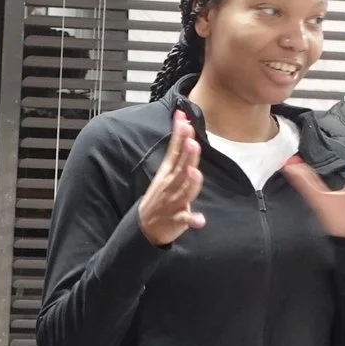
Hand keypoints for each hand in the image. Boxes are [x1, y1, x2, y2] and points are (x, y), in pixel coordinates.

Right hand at [135, 109, 207, 246]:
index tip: (183, 119)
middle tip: (191, 141)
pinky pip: (185, 219)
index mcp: (167, 173)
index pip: (174, 150)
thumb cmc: (160, 196)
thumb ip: (180, 155)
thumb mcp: (166, 173)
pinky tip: (199, 220)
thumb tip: (189, 135)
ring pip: (184, 191)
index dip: (179, 135)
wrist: (145, 226)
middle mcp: (170, 185)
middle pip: (180, 168)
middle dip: (186, 156)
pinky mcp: (177, 219)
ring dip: (189, 183)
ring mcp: (173, 202)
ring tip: (194, 172)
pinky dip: (192, 220)